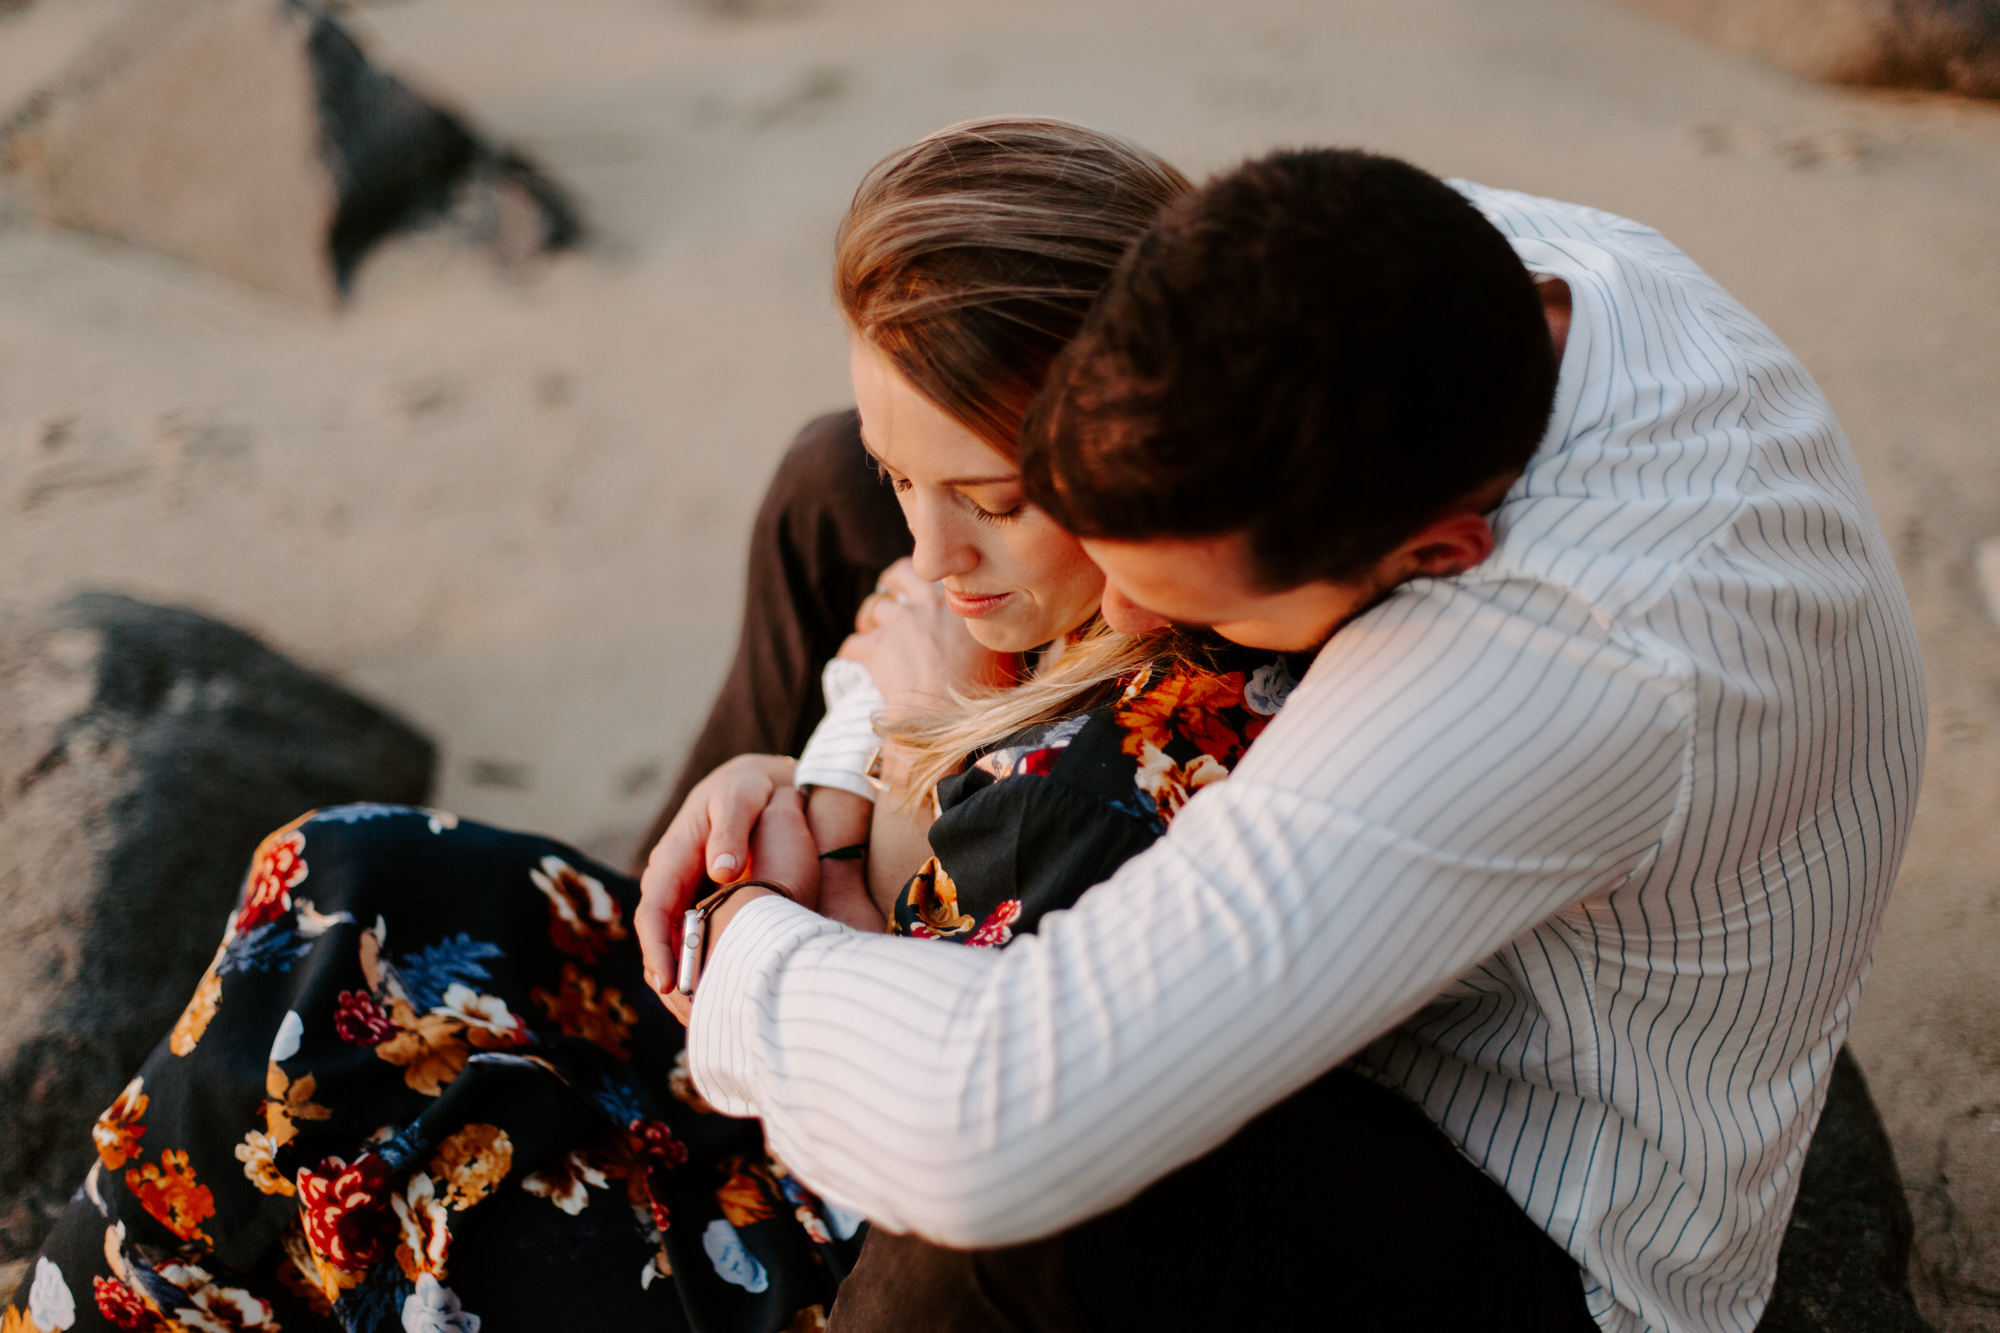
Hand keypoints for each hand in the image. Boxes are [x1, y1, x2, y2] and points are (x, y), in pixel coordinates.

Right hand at [654, 787, 820, 1025]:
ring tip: (706, 1017)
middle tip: (692, 1016)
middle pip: (658, 939)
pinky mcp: (698, 904)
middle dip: (670, 978)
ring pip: (673, 945)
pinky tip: (722, 994)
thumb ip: (732, 831)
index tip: (669, 984)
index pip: (654, 912)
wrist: (751, 788)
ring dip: (685, 980)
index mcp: (671, 859)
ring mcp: (681, 894)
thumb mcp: (740, 800)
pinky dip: (702, 966)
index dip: (657, 950)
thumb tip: (722, 870)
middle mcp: (669, 881)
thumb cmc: (746, 792)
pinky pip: (692, 940)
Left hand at [842, 558, 1015, 719]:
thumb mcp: (1006, 658)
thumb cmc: (986, 696)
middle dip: (891, 583)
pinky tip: (856, 665)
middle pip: (902, 574)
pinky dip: (853, 654)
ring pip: (874, 607)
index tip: (924, 594)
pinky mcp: (876, 647)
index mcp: (965, 604)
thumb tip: (997, 633)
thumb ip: (996, 636)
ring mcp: (902, 623)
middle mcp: (932, 604)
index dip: (928, 585)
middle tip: (888, 595)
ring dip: (869, 619)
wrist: (955, 721)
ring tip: (868, 631)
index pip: (942, 576)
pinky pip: (853, 644)